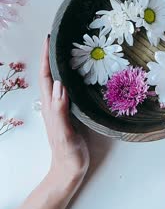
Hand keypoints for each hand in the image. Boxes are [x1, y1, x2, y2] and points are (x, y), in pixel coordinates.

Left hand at [39, 37, 88, 190]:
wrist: (69, 169)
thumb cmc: (68, 153)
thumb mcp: (64, 133)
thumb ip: (60, 110)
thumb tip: (59, 86)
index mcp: (51, 106)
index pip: (46, 76)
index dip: (45, 58)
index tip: (48, 40)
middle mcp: (53, 104)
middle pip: (49, 75)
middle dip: (49, 56)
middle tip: (57, 39)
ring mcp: (60, 108)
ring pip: (57, 81)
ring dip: (57, 65)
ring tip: (65, 50)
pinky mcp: (68, 112)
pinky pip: (66, 90)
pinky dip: (68, 77)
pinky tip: (75, 75)